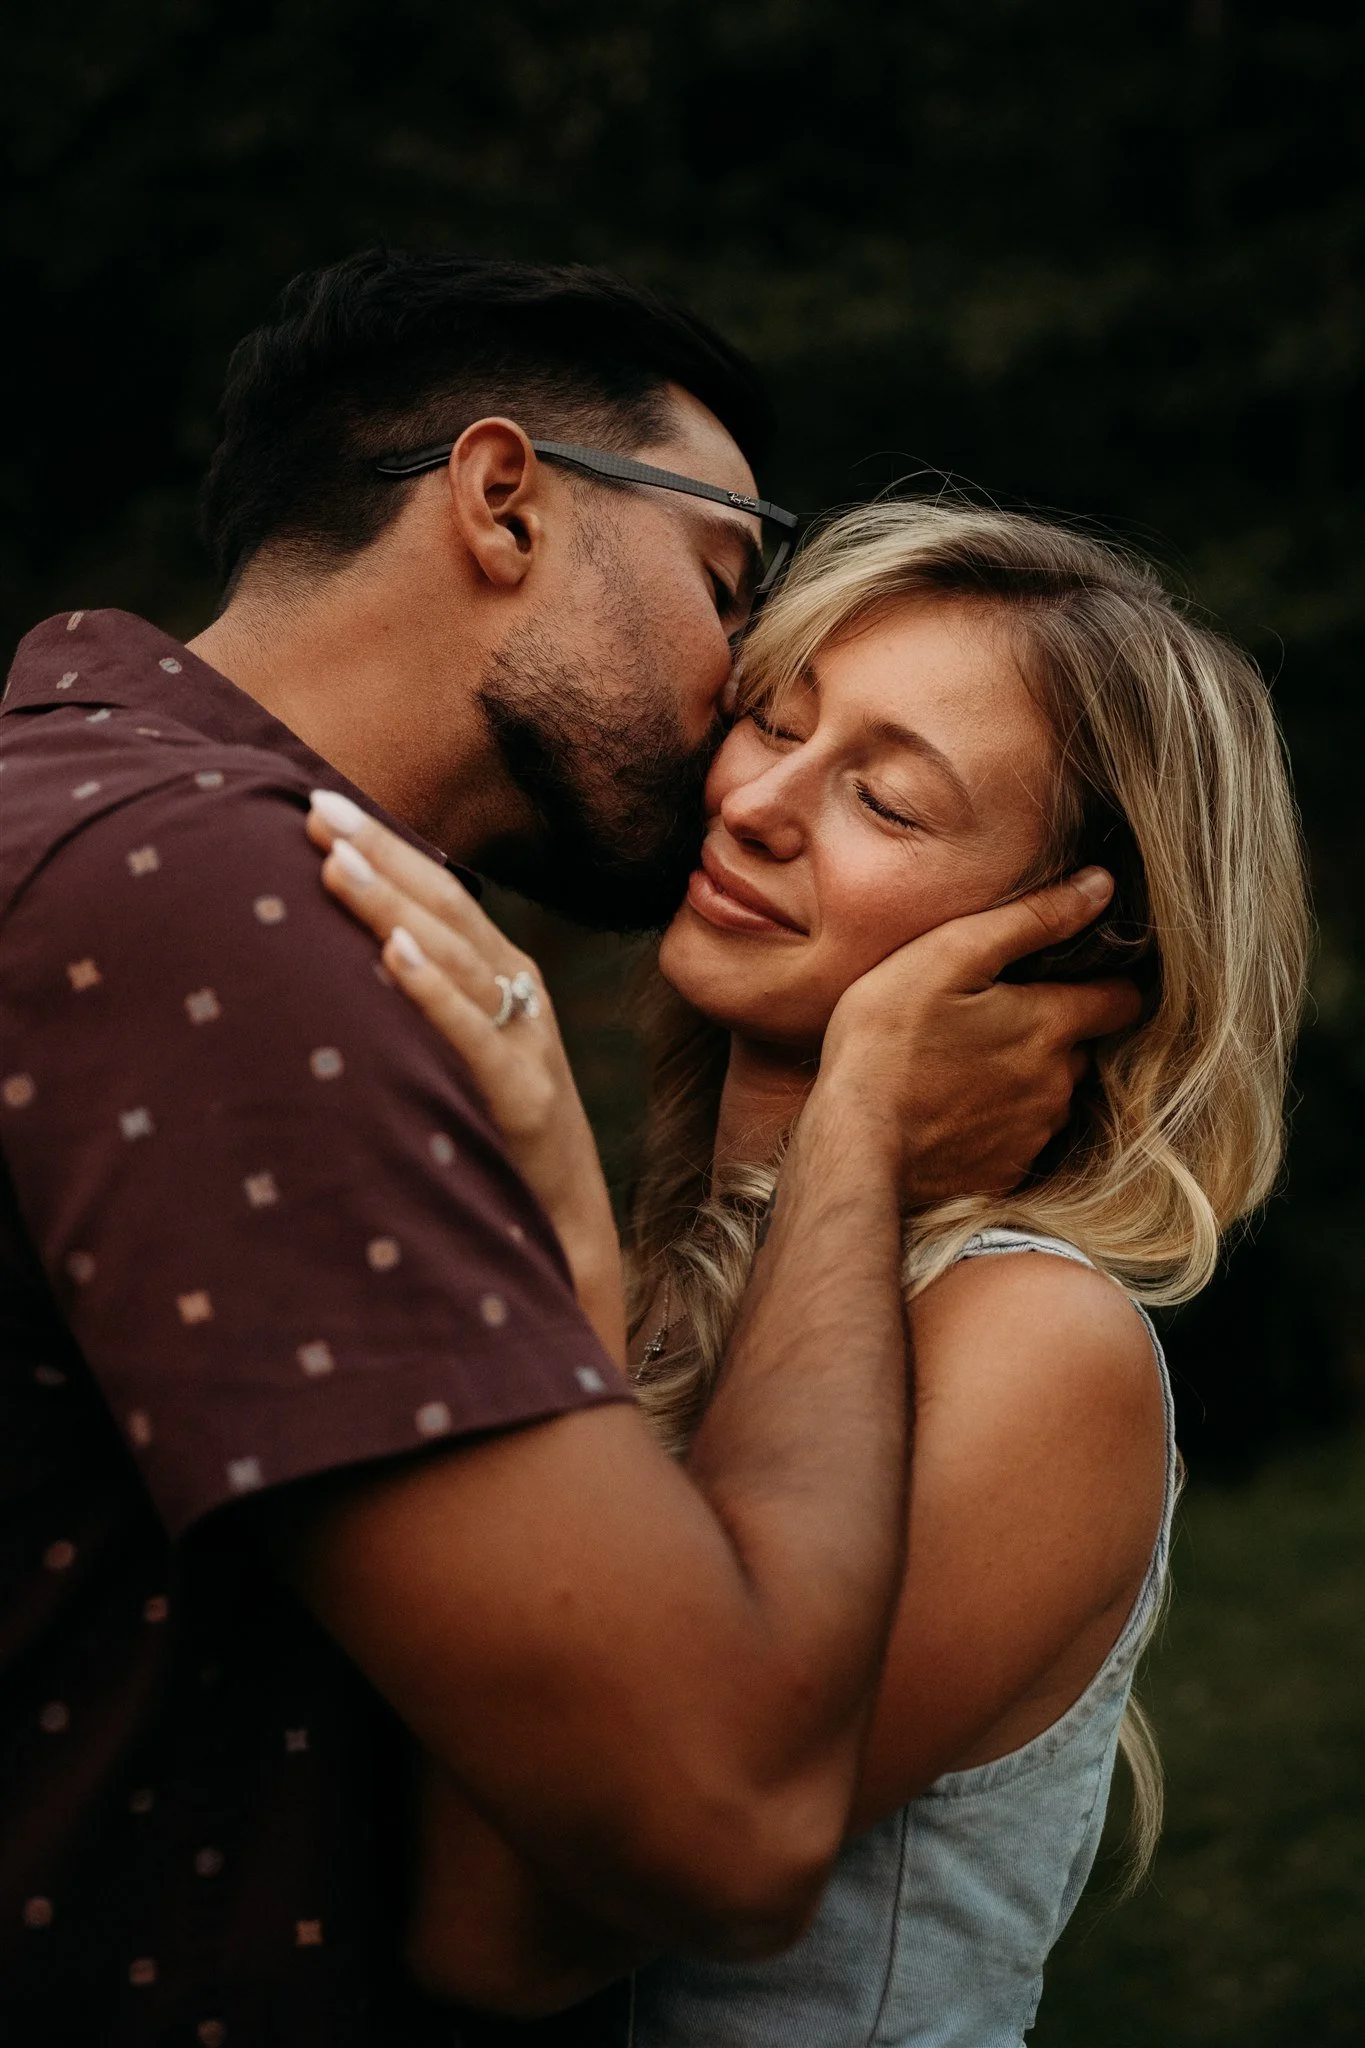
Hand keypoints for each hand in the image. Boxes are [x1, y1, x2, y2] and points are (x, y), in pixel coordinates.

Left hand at [306, 792, 625, 1361]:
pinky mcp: (526, 1102)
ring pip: (459, 960)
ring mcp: (528, 1047)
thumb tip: (343, 956)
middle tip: (313, 806)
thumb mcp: (457, 1058)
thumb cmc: (495, 1145)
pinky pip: (475, 1038)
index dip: (382, 846)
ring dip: (396, 907)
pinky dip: (436, 993)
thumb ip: (420, 1005)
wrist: (562, 1241)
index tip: (316, 803)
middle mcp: (521, 999)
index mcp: (503, 982)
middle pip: (446, 908)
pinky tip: (395, 955)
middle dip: (379, 854)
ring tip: (339, 862)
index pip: (438, 895)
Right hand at [818, 867, 1142, 1203]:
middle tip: (993, 1016)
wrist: (854, 1141)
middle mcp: (1057, 1083)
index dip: (1106, 981)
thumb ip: (1031, 918)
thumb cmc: (889, 1039)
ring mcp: (1032, 1133)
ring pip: (1051, 1094)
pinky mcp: (1004, 1171)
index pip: (1123, 999)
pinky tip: (953, 1106)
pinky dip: (998, 1120)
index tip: (1073, 975)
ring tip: (965, 1062)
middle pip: (1080, 1047)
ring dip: (1025, 1076)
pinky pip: (1020, 1137)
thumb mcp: (949, 954)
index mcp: (1051, 1025)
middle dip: (1052, 1030)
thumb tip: (1100, 886)